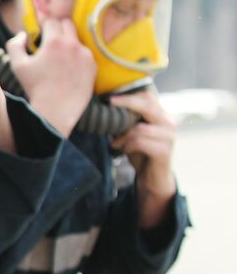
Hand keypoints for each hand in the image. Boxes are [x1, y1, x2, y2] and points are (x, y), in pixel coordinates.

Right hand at [5, 18, 96, 136]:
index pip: (52, 20)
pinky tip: (67, 71)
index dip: (44, 25)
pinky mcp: (92, 65)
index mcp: (55, 41)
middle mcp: (73, 44)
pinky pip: (84, 54)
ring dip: (68, 44)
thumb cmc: (35, 87)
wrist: (56, 109)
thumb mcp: (18, 66)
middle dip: (58, 29)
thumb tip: (23, 34)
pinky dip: (76, 58)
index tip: (41, 32)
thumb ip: (15, 44)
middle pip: (67, 24)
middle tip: (49, 42)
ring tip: (57, 60)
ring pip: (76, 39)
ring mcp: (85, 54)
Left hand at [110, 88, 177, 228]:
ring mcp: (168, 137)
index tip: (110, 96)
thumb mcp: (132, 133)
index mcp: (161, 116)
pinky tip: (123, 150)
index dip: (129, 95)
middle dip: (127, 103)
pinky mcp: (164, 151)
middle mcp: (168, 123)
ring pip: (140, 128)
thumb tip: (104, 107)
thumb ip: (126, 120)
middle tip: (109, 104)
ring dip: (123, 135)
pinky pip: (140, 142)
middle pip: (148, 106)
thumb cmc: (140, 152)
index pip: (148, 97)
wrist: (153, 178)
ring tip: (116, 143)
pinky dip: (127, 146)